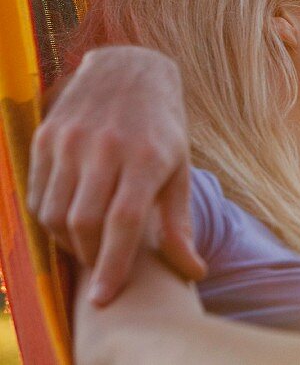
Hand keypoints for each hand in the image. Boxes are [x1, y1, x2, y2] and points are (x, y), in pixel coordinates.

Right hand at [27, 46, 205, 304]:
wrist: (131, 68)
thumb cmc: (163, 126)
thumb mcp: (180, 168)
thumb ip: (179, 223)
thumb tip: (193, 272)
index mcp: (148, 157)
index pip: (124, 222)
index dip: (113, 264)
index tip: (104, 298)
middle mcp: (107, 147)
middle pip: (85, 222)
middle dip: (90, 257)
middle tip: (101, 268)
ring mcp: (72, 140)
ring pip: (56, 212)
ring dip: (67, 242)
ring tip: (87, 246)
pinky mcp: (47, 136)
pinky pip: (38, 194)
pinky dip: (50, 218)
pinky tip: (68, 222)